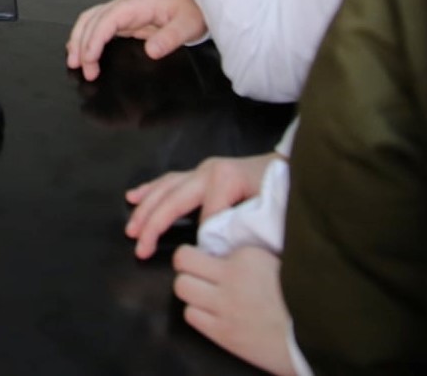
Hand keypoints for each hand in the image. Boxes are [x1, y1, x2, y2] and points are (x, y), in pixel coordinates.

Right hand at [65, 0, 206, 80]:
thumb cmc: (191, 9)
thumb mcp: (188, 25)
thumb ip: (171, 38)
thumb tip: (151, 52)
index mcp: (136, 4)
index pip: (107, 19)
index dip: (94, 39)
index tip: (89, 59)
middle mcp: (124, 4)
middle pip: (92, 19)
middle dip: (82, 44)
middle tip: (82, 69)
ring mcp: (122, 9)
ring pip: (90, 19)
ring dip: (79, 38)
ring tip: (74, 62)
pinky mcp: (123, 17)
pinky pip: (98, 24)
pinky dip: (86, 35)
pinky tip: (82, 49)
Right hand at [123, 153, 276, 259]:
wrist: (296, 167)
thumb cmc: (284, 191)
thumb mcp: (270, 212)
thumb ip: (239, 228)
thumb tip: (211, 245)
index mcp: (224, 178)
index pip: (204, 216)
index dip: (202, 240)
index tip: (205, 258)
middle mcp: (208, 170)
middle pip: (173, 198)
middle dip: (153, 223)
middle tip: (138, 248)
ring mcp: (203, 169)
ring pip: (165, 187)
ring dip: (146, 208)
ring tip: (131, 229)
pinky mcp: (202, 171)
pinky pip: (170, 180)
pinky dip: (150, 189)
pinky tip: (133, 196)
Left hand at [172, 246, 295, 375]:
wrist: (318, 333)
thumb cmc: (302, 294)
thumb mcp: (277, 259)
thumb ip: (247, 253)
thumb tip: (225, 245)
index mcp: (246, 257)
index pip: (201, 244)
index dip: (202, 252)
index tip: (210, 258)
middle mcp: (231, 281)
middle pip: (182, 264)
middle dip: (189, 267)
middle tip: (201, 273)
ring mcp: (225, 309)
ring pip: (182, 289)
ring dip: (192, 290)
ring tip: (208, 293)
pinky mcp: (224, 334)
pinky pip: (192, 317)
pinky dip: (198, 313)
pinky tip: (213, 313)